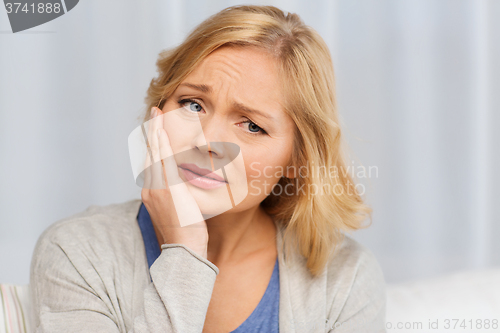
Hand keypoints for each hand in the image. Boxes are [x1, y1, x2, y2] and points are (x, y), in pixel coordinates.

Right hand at [141, 106, 208, 258]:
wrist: (186, 248)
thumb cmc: (187, 233)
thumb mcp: (180, 211)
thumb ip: (179, 196)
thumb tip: (184, 188)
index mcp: (152, 193)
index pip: (152, 163)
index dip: (154, 145)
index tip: (157, 130)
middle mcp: (150, 188)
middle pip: (150, 154)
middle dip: (152, 132)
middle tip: (155, 114)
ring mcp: (157, 187)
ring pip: (155, 153)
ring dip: (156, 132)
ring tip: (158, 115)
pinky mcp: (167, 187)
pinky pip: (163, 160)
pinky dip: (163, 144)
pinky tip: (163, 131)